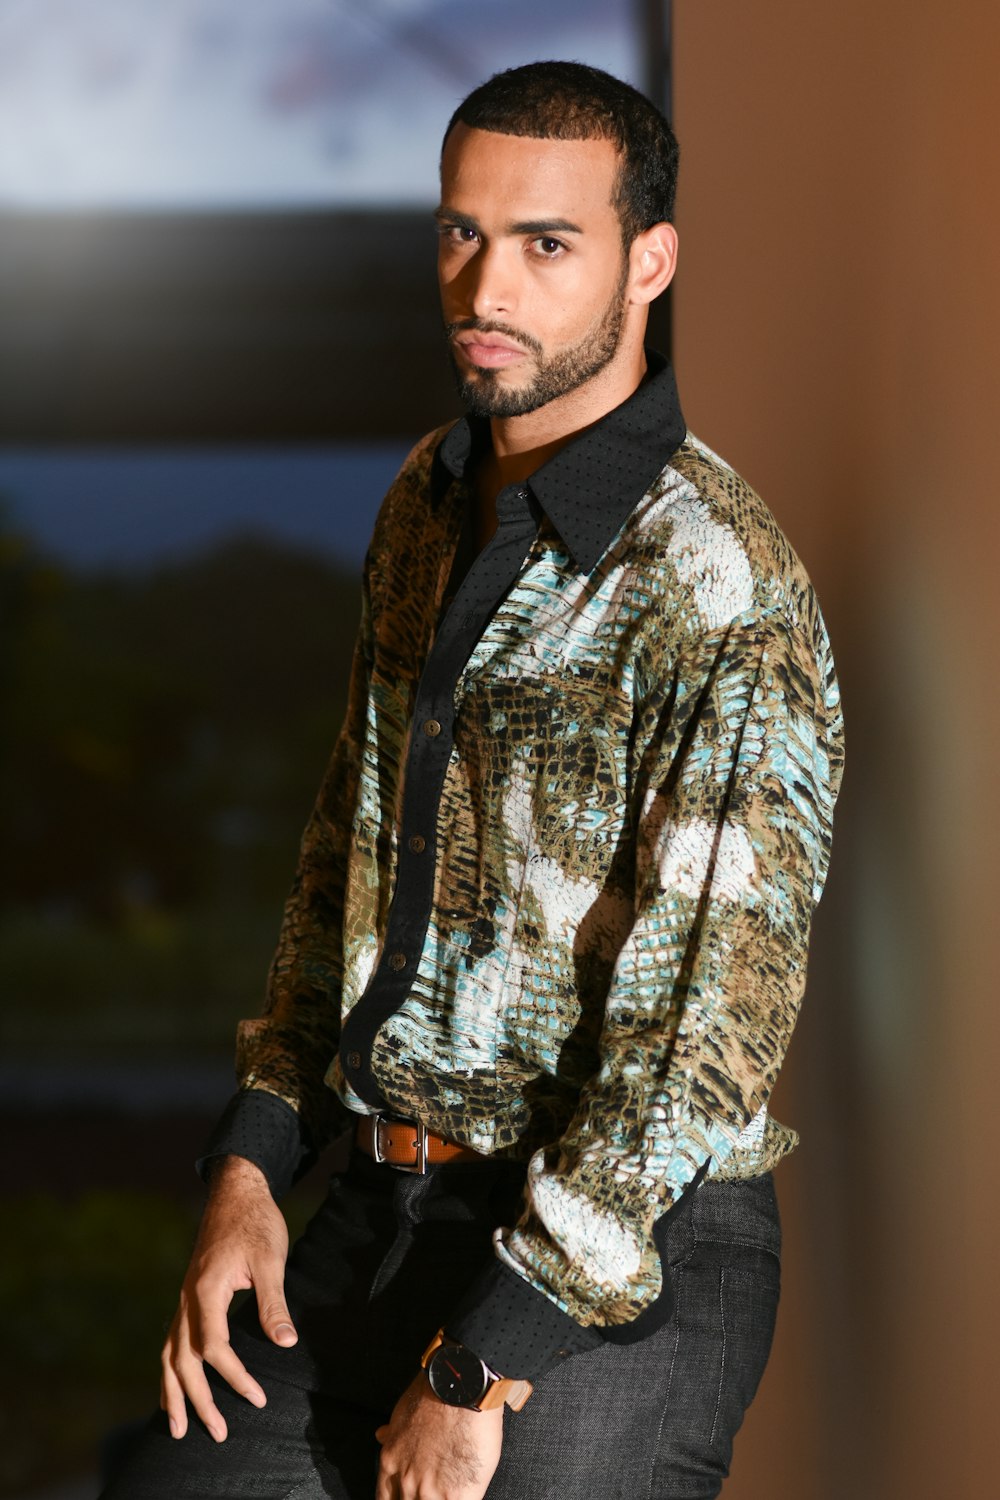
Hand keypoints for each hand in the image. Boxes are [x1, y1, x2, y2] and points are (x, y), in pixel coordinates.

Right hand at [160, 1154, 295, 1441]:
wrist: (236, 1191)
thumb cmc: (255, 1222)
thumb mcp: (270, 1259)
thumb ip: (273, 1302)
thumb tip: (285, 1343)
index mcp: (206, 1290)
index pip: (213, 1346)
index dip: (234, 1376)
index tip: (257, 1397)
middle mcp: (187, 1299)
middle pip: (183, 1360)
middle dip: (197, 1400)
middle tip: (217, 1434)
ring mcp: (184, 1299)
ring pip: (169, 1354)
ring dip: (174, 1393)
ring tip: (177, 1429)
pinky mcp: (189, 1298)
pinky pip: (172, 1342)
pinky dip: (172, 1371)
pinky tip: (176, 1389)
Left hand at [374, 1371, 502, 1499]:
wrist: (463, 1387)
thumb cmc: (437, 1392)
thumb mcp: (403, 1411)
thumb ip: (393, 1433)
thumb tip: (383, 1435)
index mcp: (390, 1460)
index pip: (384, 1499)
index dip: (397, 1499)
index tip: (406, 1496)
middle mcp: (405, 1480)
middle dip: (416, 1499)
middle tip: (429, 1491)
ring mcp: (430, 1492)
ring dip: (436, 1499)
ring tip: (446, 1490)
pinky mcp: (456, 1498)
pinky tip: (463, 1495)